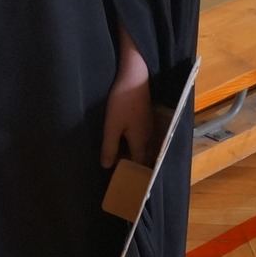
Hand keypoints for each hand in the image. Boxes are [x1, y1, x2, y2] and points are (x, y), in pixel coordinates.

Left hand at [101, 35, 153, 168]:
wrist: (134, 76)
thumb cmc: (122, 102)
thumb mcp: (112, 126)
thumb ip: (109, 147)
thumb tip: (107, 167)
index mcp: (141, 141)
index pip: (139, 164)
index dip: (132, 173)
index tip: (122, 179)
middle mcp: (148, 136)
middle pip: (143, 156)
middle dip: (133, 164)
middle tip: (120, 170)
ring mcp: (149, 126)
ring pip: (143, 146)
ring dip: (133, 153)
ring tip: (120, 157)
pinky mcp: (146, 117)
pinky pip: (142, 137)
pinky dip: (134, 143)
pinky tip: (124, 139)